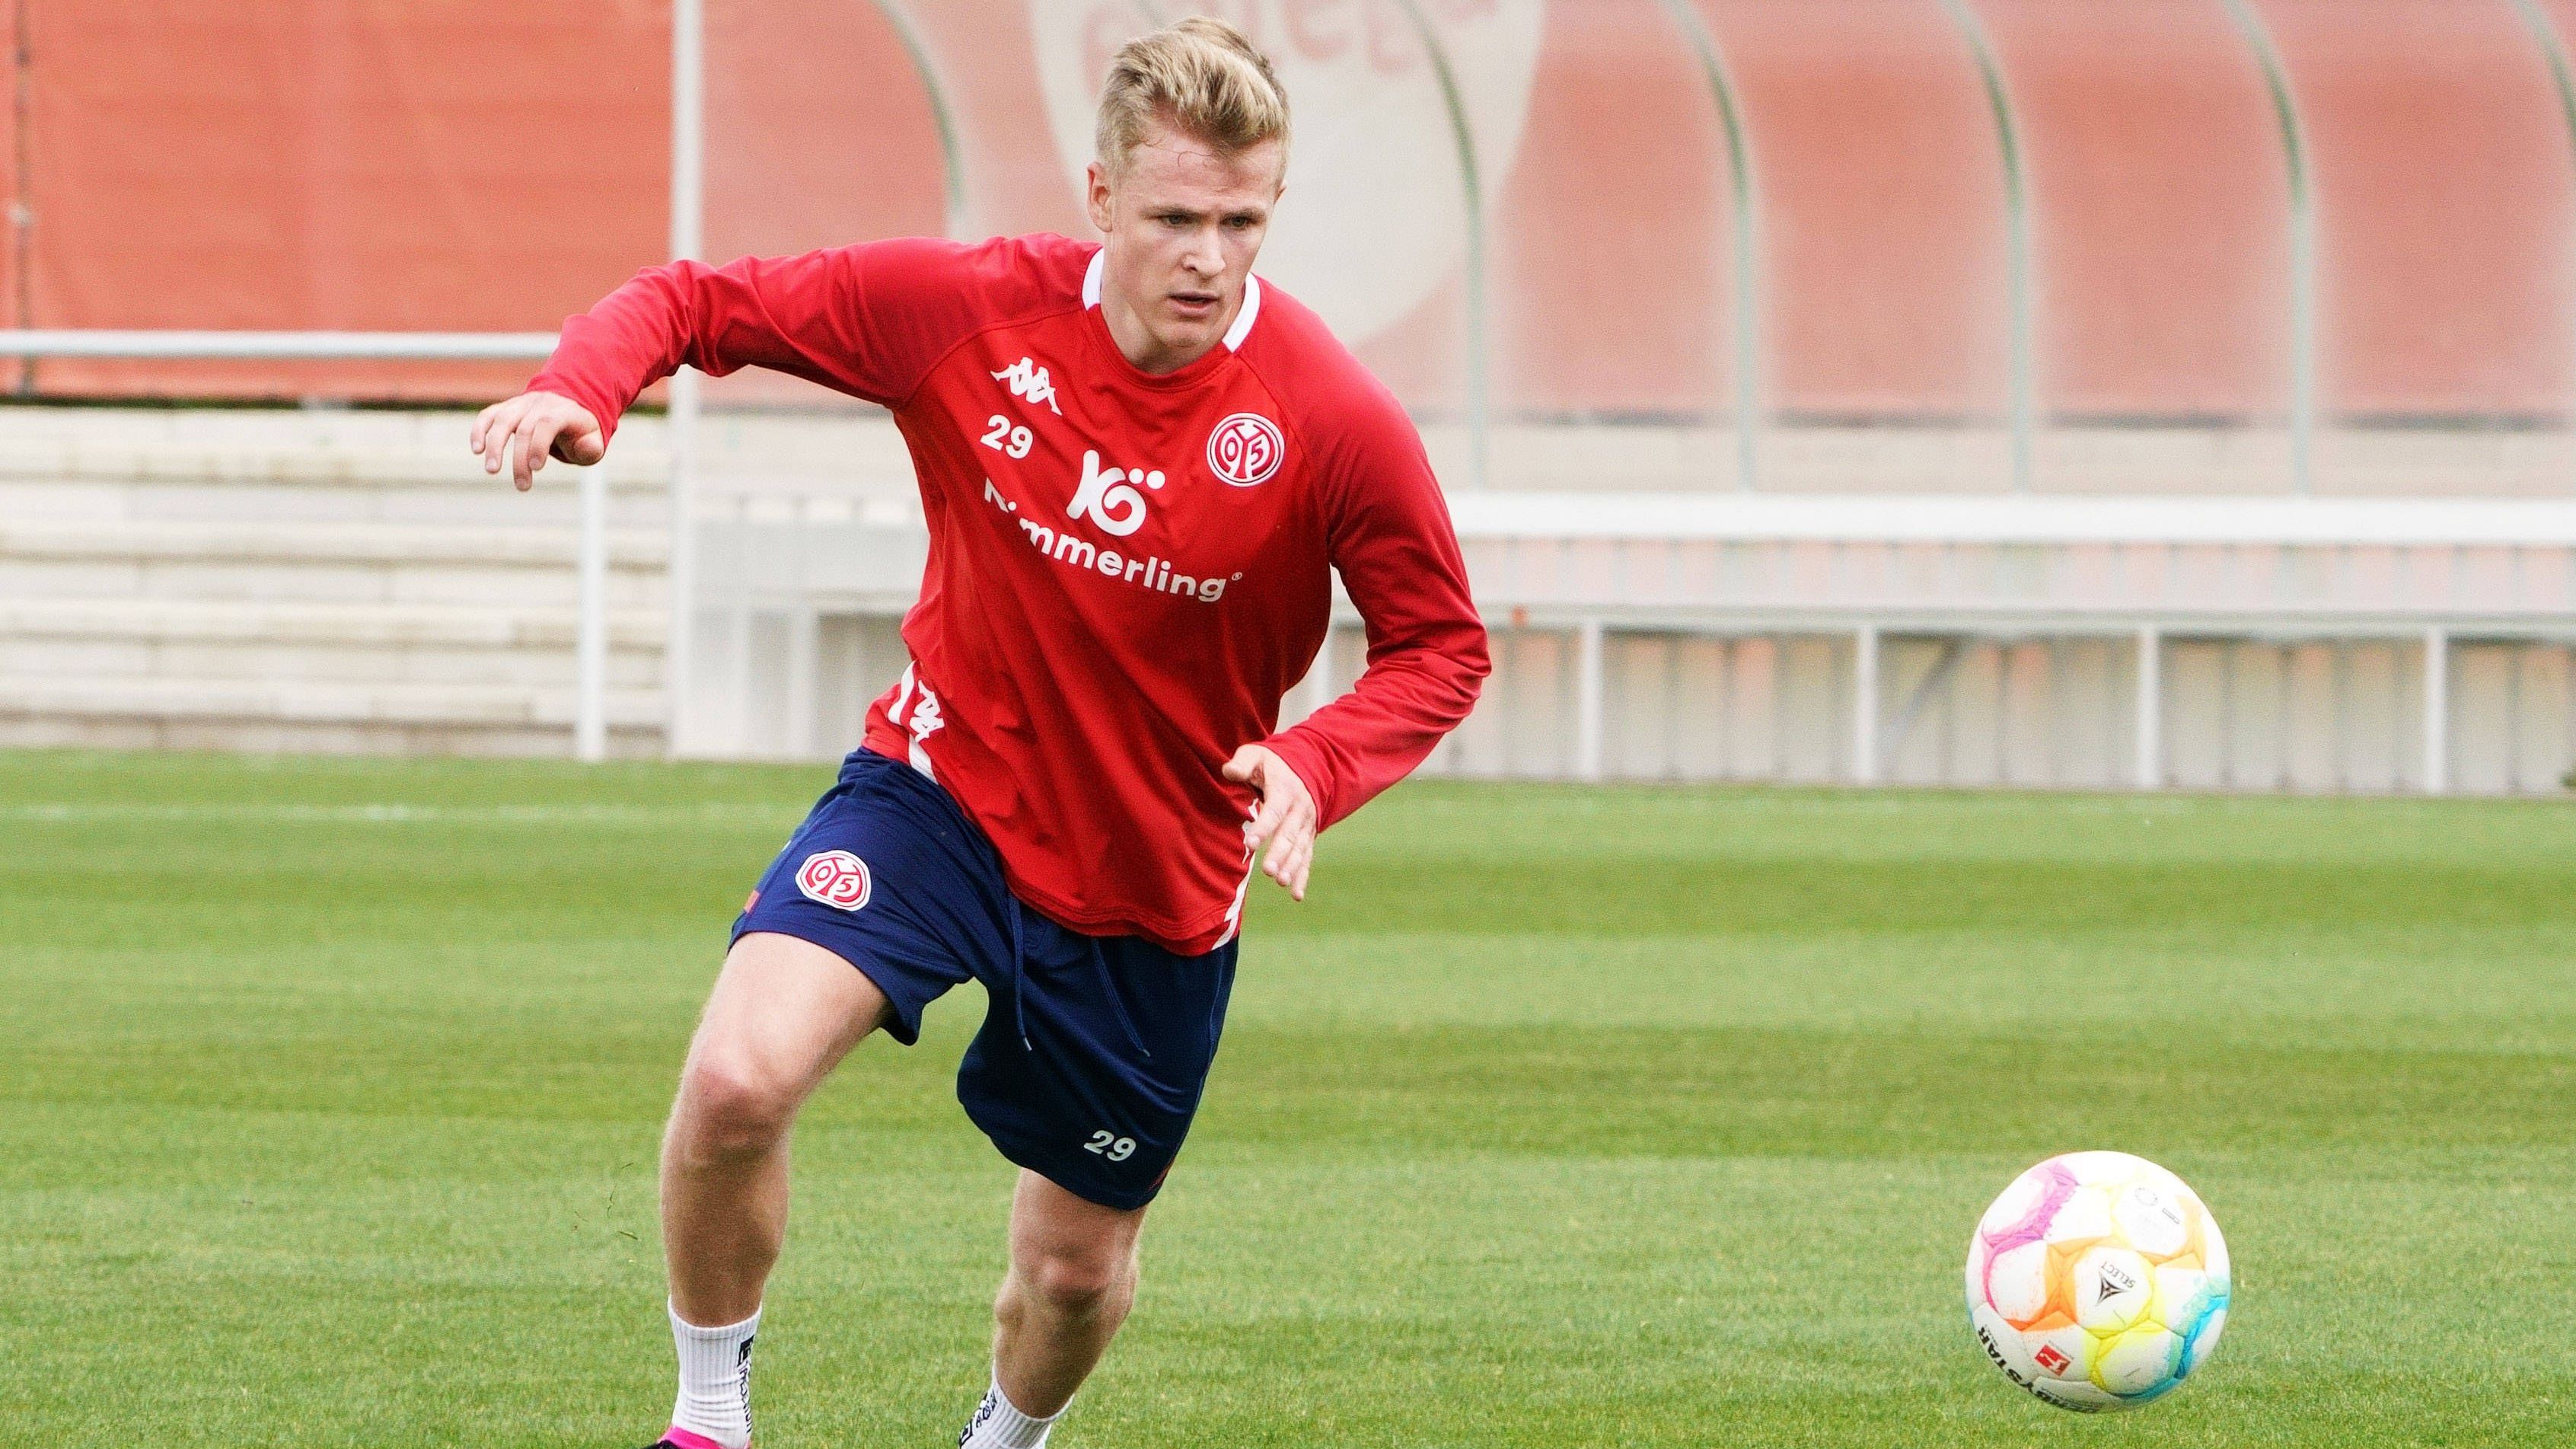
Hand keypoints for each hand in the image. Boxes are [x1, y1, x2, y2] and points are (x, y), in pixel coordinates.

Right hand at [470, 389, 604, 490]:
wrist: (568, 404)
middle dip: (520, 459)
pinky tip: (476, 450)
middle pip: (524, 428)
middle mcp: (541, 403)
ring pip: (503, 419)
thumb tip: (584, 448)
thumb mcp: (594, 440)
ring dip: (494, 445)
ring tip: (492, 470)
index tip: (536, 468)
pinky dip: (479, 430)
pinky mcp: (507, 408)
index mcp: (564, 411)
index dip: (539, 444)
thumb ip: (591, 447)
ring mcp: (521, 403)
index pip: (547, 423)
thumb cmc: (580, 431)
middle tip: (522, 486)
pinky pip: (489, 415)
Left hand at [1223, 745, 1316, 901]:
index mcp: (1285, 790)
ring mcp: (1306, 824)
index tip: (1250, 843)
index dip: (1263, 827)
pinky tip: (1295, 895)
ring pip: (1299, 848)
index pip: (1273, 811)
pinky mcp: (1308, 836)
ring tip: (1281, 882)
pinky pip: (1307, 857)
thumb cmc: (1272, 763)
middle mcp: (1299, 809)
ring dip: (1292, 866)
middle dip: (1280, 853)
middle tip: (1269, 871)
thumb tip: (1229, 772)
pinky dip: (1302, 876)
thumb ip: (1242, 763)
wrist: (1307, 765)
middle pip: (1289, 834)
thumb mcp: (1256, 755)